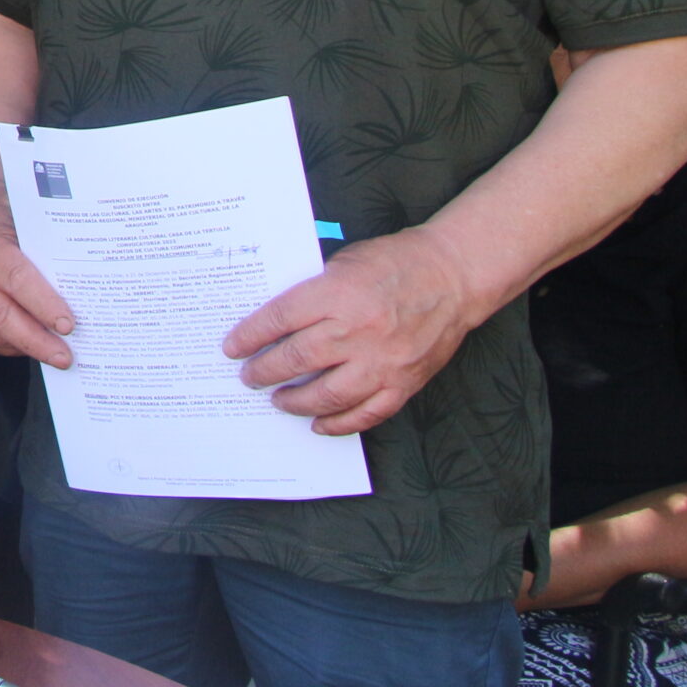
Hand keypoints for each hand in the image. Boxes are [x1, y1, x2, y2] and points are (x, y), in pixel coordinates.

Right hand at [0, 214, 75, 366]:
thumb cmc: (10, 220)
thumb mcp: (33, 226)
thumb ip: (51, 256)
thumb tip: (85, 294)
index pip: (17, 279)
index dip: (43, 305)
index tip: (68, 326)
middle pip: (0, 314)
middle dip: (36, 341)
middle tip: (64, 356)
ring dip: (25, 346)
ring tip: (53, 351)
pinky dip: (7, 345)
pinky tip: (26, 343)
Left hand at [225, 228, 477, 435]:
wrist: (454, 275)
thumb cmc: (397, 263)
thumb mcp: (343, 263)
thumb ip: (313, 292)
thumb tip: (276, 322)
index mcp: (338, 294)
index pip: (280, 320)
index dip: (250, 336)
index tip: (232, 348)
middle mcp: (358, 331)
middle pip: (297, 359)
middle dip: (264, 371)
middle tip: (249, 377)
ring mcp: (383, 361)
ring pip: (328, 394)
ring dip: (296, 402)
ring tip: (278, 400)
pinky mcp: (405, 383)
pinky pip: (367, 413)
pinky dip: (339, 423)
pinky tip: (319, 423)